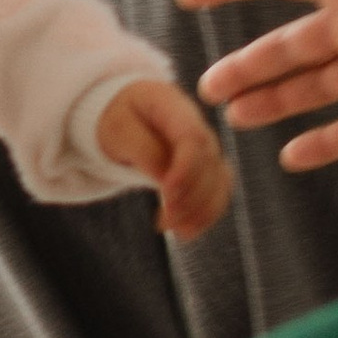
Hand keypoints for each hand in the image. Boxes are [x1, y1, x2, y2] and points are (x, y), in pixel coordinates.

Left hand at [95, 75, 230, 240]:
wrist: (125, 116)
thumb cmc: (118, 118)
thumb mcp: (119, 129)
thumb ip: (144, 150)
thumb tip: (165, 181)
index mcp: (173, 106)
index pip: (193, 138)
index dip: (185, 169)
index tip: (166, 193)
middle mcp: (198, 126)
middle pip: (209, 164)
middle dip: (190, 196)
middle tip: (164, 221)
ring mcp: (206, 148)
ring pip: (219, 182)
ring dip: (201, 210)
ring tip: (175, 231)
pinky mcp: (207, 170)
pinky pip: (217, 193)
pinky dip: (206, 214)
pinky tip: (185, 231)